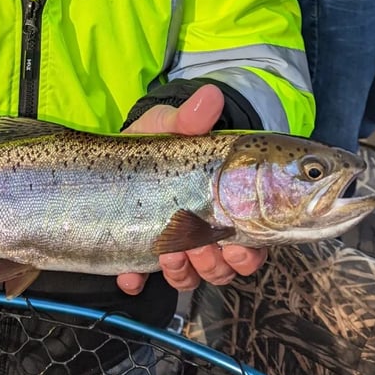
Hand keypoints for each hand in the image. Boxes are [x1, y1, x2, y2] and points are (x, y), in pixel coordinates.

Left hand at [115, 85, 267, 295]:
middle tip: (202, 247)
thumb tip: (211, 95)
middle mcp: (208, 229)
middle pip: (226, 265)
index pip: (254, 240)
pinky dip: (138, 279)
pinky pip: (144, 277)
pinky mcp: (143, 250)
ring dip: (184, 272)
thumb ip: (191, 118)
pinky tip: (130, 273)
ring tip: (169, 252)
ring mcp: (176, 242)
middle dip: (216, 264)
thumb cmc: (159, 139)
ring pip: (193, 275)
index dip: (250, 252)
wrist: (120, 151)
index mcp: (227, 203)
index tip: (238, 246)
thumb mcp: (171, 125)